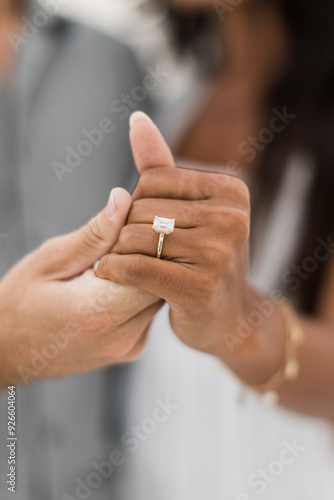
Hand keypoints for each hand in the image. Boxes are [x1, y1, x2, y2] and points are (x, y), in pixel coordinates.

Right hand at [0, 187, 161, 386]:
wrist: (8, 353)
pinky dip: (138, 292)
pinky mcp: (132, 349)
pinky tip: (112, 285)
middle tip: (121, 239)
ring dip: (144, 272)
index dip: (148, 238)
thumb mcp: (51, 260)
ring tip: (112, 263)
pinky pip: (148, 311)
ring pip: (160, 294)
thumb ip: (95, 233)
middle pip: (163, 280)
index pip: (155, 265)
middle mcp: (123, 335)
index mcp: (101, 311)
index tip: (131, 223)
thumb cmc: (19, 304)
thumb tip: (124, 198)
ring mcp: (129, 347)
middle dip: (149, 253)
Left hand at [96, 113, 250, 359]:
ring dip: (115, 251)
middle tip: (128, 249)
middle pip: (142, 208)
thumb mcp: (192, 211)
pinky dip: (111, 270)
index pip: (153, 179)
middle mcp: (231, 217)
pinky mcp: (199, 287)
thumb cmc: (205, 259)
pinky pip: (134, 267)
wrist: (231, 318)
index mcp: (231, 190)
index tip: (141, 225)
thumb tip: (136, 119)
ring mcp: (218, 253)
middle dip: (125, 229)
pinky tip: (106, 273)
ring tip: (120, 261)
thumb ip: (162, 166)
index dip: (135, 203)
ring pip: (134, 237)